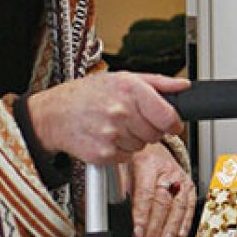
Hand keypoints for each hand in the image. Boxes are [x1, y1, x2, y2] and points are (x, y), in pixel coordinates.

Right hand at [26, 70, 186, 164]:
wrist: (53, 114)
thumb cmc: (86, 95)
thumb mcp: (122, 78)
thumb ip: (158, 83)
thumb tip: (183, 86)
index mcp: (130, 90)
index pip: (167, 116)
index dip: (174, 123)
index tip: (171, 124)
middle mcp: (121, 112)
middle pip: (156, 134)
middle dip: (149, 129)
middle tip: (132, 120)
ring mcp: (111, 134)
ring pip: (142, 146)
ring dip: (134, 140)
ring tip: (115, 126)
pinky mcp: (103, 154)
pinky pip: (126, 157)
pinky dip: (120, 151)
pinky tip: (107, 137)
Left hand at [125, 142, 195, 236]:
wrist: (153, 148)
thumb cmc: (136, 160)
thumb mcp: (122, 169)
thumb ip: (120, 190)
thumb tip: (115, 213)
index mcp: (147, 164)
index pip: (146, 194)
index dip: (142, 216)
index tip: (138, 233)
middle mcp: (166, 170)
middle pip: (163, 202)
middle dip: (156, 227)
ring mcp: (180, 177)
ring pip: (178, 205)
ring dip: (171, 227)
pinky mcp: (188, 185)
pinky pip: (189, 204)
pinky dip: (186, 221)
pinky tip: (181, 233)